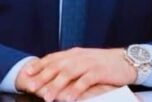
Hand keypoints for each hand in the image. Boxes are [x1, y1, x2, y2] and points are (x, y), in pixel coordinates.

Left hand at [15, 48, 136, 100]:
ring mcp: (88, 63)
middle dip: (42, 77)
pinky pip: (84, 82)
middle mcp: (78, 56)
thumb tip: (52, 73)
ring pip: (68, 74)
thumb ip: (69, 65)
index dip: (38, 65)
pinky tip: (69, 99)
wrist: (125, 60)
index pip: (51, 58)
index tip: (26, 74)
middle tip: (31, 88)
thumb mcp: (84, 61)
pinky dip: (75, 90)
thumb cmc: (103, 63)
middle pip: (56, 66)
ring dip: (56, 86)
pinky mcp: (99, 72)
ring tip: (47, 98)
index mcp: (73, 53)